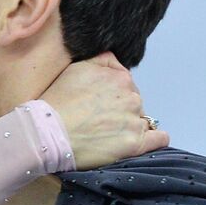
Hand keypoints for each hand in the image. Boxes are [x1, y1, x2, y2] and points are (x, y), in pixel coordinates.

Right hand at [39, 53, 170, 169]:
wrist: (46, 132)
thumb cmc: (56, 102)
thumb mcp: (76, 67)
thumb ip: (103, 60)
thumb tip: (118, 63)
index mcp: (120, 77)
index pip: (125, 85)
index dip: (111, 96)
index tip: (96, 106)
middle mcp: (131, 96)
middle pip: (134, 103)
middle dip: (120, 111)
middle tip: (98, 122)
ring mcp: (134, 120)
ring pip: (143, 120)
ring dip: (129, 126)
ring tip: (106, 136)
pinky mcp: (135, 143)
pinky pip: (159, 138)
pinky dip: (153, 139)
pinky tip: (137, 141)